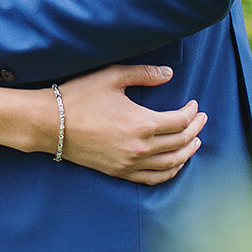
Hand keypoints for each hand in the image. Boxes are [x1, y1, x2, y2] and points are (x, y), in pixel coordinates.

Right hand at [53, 65, 205, 185]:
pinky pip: (154, 178)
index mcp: (142, 123)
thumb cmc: (79, 96)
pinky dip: (170, 172)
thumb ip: (144, 74)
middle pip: (180, 142)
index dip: (192, 113)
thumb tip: (169, 74)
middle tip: (201, 119)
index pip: (180, 121)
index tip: (194, 105)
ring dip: (188, 152)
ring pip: (171, 163)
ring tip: (195, 141)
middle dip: (195, 129)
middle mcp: (141, 147)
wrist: (50, 123)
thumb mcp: (112, 77)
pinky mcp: (120, 172)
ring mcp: (130, 163)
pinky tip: (175, 164)